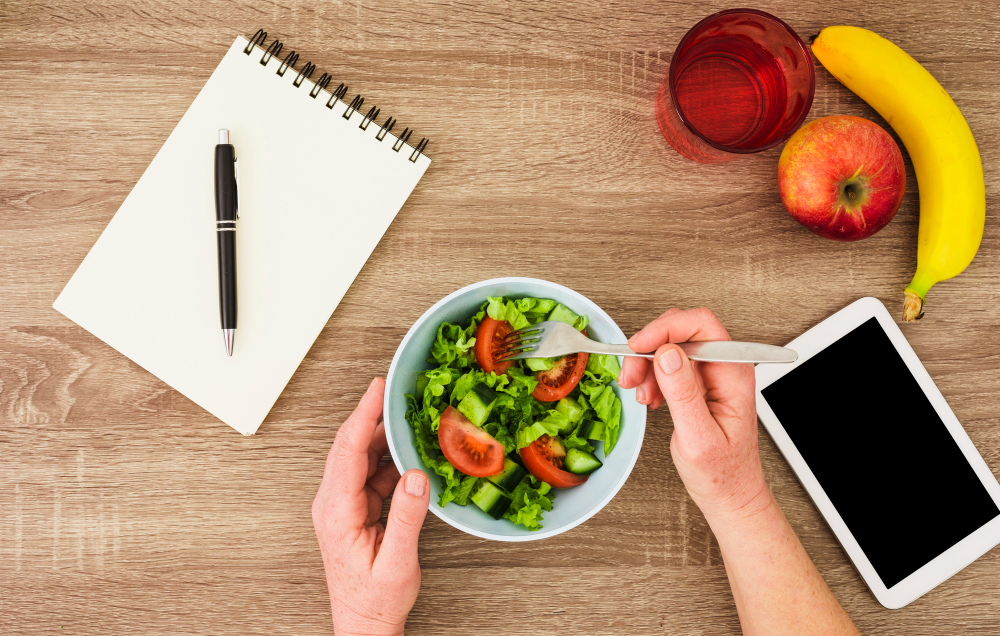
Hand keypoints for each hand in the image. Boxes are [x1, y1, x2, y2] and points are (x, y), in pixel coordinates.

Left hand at [312, 377, 430, 635]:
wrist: (364, 624)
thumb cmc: (374, 600)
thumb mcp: (396, 561)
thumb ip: (406, 517)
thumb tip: (415, 475)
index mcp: (337, 511)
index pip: (348, 450)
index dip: (363, 414)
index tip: (377, 389)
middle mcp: (333, 503)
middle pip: (351, 446)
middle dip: (373, 415)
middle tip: (396, 391)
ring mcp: (342, 506)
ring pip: (361, 458)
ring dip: (383, 438)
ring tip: (408, 419)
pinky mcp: (354, 510)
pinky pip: (371, 474)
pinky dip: (389, 460)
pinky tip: (408, 455)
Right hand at [618, 308, 768, 520]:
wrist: (730, 496)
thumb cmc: (723, 475)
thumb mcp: (699, 438)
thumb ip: (684, 394)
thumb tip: (667, 355)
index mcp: (734, 374)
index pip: (702, 325)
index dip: (666, 328)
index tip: (639, 347)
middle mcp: (725, 368)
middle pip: (682, 331)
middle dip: (650, 347)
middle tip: (632, 374)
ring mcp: (712, 375)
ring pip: (671, 346)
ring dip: (647, 365)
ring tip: (640, 393)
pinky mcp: (699, 384)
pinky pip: (669, 365)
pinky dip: (651, 377)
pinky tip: (650, 398)